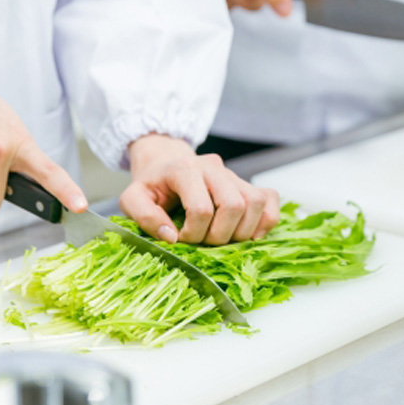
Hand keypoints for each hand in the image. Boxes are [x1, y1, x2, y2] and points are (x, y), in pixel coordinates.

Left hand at [120, 134, 279, 244]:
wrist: (166, 163)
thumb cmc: (152, 185)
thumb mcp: (132, 199)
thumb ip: (144, 217)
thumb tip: (172, 237)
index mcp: (185, 169)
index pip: (202, 208)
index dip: (193, 233)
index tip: (181, 238)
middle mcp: (214, 167)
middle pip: (234, 205)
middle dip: (220, 234)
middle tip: (204, 240)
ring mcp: (234, 175)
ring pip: (256, 203)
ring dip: (244, 230)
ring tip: (223, 238)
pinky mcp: (247, 183)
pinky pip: (270, 199)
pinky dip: (266, 221)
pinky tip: (250, 234)